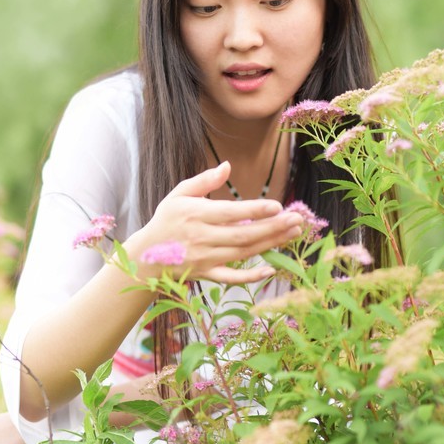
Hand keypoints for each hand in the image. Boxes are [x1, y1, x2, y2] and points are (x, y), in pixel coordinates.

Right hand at [128, 161, 303, 284]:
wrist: (145, 257)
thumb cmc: (166, 220)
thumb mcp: (178, 194)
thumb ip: (204, 180)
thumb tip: (228, 165)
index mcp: (196, 215)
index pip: (231, 213)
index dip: (255, 210)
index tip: (278, 206)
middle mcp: (202, 238)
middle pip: (243, 235)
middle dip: (273, 228)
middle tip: (298, 220)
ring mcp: (205, 259)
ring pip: (243, 253)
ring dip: (271, 244)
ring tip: (294, 233)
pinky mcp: (207, 275)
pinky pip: (231, 278)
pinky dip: (251, 277)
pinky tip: (271, 270)